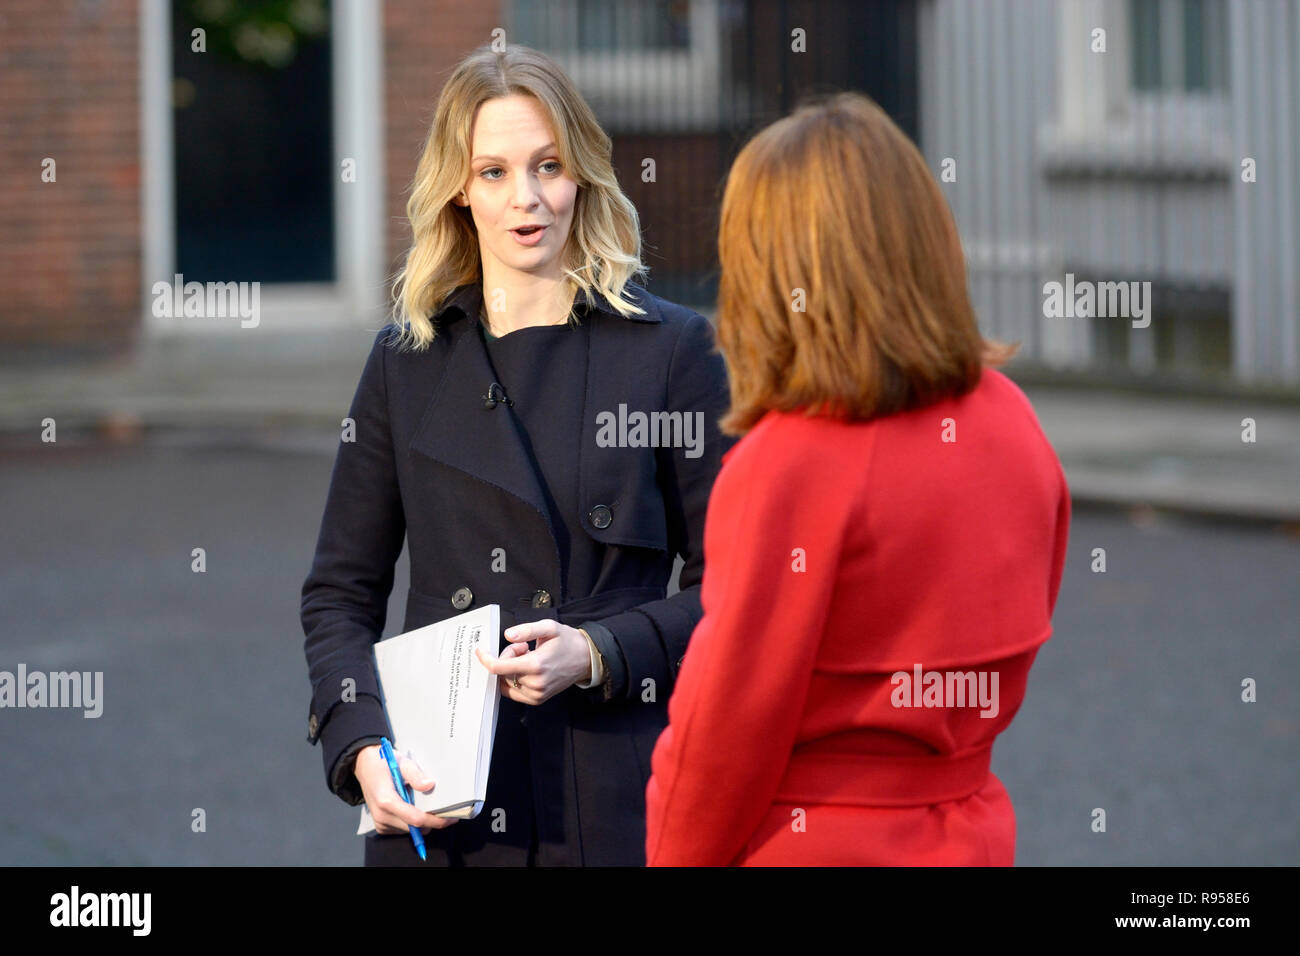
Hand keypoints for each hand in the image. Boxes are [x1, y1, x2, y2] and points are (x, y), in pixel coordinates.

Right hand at [353, 744, 459, 833]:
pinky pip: (403, 829)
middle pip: (415, 828)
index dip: (436, 821)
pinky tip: (410, 806)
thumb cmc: (384, 764)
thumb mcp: (402, 762)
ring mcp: (381, 823)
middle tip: (443, 809)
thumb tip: (429, 785)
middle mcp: (382, 816)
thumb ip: (416, 775)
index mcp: (386, 801)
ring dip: (421, 821)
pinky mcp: (381, 827)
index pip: (416, 819)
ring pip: (411, 830)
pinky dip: (411, 821)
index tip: (450, 818)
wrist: (364, 767)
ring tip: (420, 802)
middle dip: (432, 821)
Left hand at [475, 619, 591, 705]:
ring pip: (507, 683)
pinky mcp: (537, 700)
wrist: (586, 659)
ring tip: (529, 657)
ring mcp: (537, 694)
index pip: (499, 668)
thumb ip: (527, 629)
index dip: (486, 659)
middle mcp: (536, 683)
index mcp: (536, 665)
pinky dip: (514, 679)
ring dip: (511, 669)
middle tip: (523, 646)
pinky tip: (528, 669)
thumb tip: (508, 635)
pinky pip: (514, 692)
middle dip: (507, 657)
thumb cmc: (568, 642)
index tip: (481, 651)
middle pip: (502, 673)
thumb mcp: (549, 627)